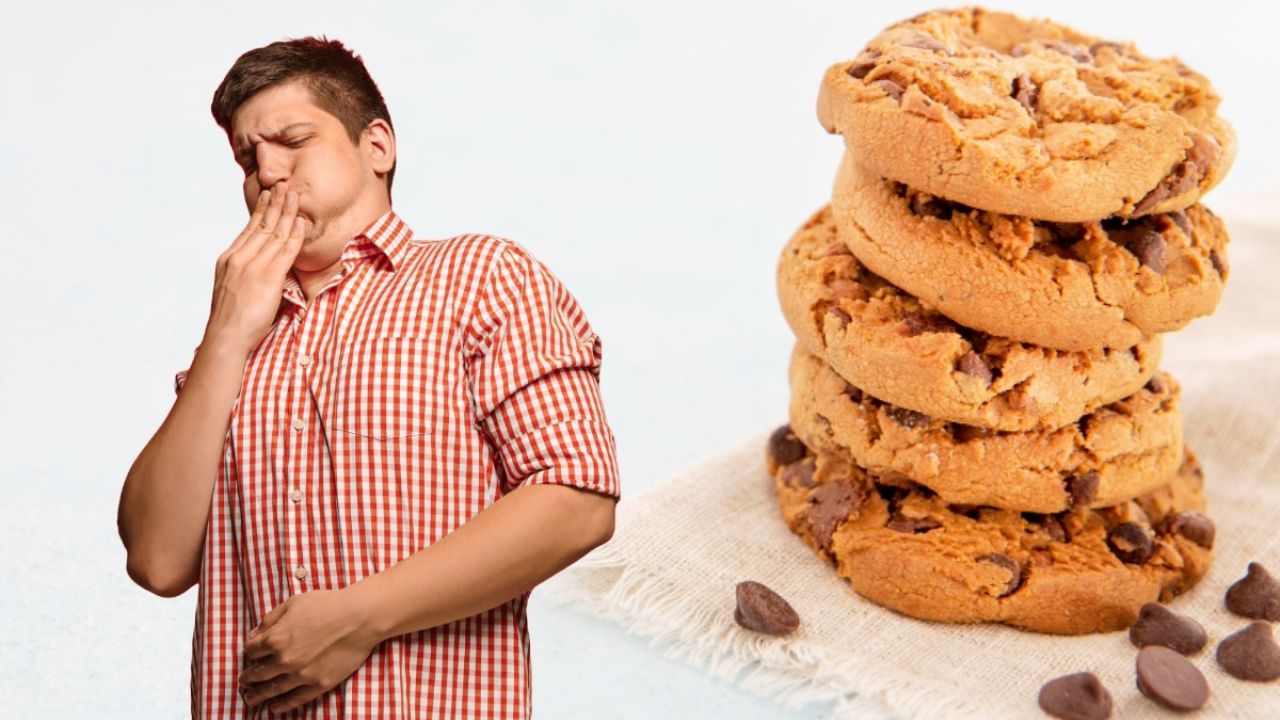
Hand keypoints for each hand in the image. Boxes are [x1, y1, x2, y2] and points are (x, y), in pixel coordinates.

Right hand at [202, 182, 304, 356]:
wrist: (226, 336)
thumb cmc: (230, 321)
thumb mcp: (232, 289)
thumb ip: (243, 275)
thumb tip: (254, 272)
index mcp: (229, 259)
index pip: (248, 229)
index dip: (260, 211)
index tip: (268, 197)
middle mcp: (240, 258)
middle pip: (261, 225)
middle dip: (274, 204)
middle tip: (284, 186)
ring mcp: (253, 266)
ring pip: (274, 233)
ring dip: (286, 213)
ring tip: (294, 196)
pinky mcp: (268, 277)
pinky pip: (285, 251)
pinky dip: (295, 235)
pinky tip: (301, 222)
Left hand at [238, 588, 380, 713]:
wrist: (360, 618)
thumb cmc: (328, 605)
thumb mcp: (293, 603)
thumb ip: (270, 619)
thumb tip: (256, 634)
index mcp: (275, 638)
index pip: (251, 650)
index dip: (249, 650)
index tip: (252, 652)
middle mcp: (284, 660)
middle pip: (257, 673)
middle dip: (247, 678)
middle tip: (243, 682)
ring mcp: (301, 675)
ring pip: (272, 690)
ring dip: (258, 696)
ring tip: (250, 699)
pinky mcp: (318, 684)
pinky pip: (295, 699)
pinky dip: (282, 705)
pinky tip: (274, 707)